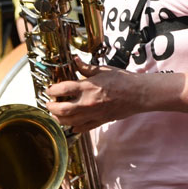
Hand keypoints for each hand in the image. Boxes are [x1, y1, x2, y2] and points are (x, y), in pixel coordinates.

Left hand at [45, 61, 160, 131]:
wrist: (139, 94)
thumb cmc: (123, 80)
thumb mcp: (103, 70)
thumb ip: (86, 67)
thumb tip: (75, 60)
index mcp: (88, 87)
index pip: (62, 90)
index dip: (52, 90)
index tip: (49, 89)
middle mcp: (88, 102)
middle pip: (62, 109)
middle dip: (51, 107)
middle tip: (49, 104)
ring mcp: (93, 114)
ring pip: (69, 121)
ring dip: (59, 118)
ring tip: (56, 114)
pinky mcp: (100, 121)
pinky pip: (83, 128)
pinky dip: (74, 127)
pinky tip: (71, 124)